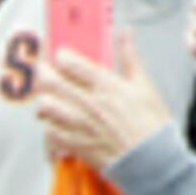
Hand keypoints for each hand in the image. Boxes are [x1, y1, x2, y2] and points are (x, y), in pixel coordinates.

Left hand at [34, 33, 172, 167]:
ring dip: (45, 100)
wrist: (152, 160)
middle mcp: (89, 103)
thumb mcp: (144, 86)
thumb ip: (130, 57)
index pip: (72, 63)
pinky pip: (50, 133)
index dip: (61, 56)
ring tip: (49, 98)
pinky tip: (55, 123)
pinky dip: (49, 126)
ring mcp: (80, 125)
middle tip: (45, 71)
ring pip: (46, 107)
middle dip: (43, 73)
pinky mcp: (76, 145)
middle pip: (51, 82)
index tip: (60, 55)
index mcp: (106, 85)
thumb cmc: (151, 125)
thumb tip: (127, 34)